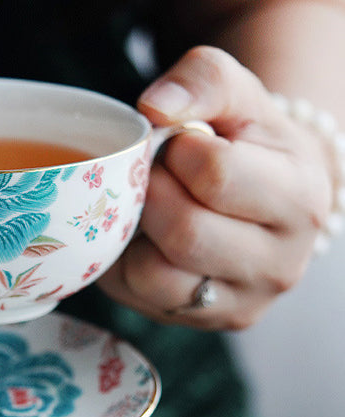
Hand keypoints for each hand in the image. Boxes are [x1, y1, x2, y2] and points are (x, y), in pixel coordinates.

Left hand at [97, 46, 334, 329]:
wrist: (266, 196)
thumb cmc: (247, 140)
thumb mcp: (237, 94)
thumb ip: (202, 80)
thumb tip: (154, 108)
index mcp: (300, 199)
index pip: (216, 175)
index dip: (180, 151)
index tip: (182, 145)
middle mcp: (281, 264)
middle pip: (184, 233)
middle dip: (153, 194)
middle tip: (157, 177)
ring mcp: (243, 303)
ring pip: (156, 276)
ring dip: (137, 233)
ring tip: (153, 208)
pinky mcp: (206, 323)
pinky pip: (139, 296)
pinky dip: (128, 263)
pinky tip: (147, 239)